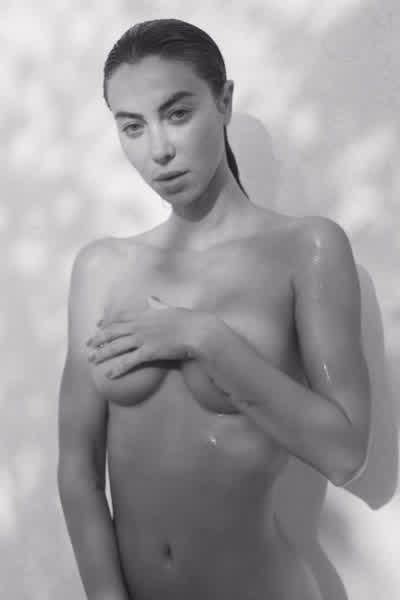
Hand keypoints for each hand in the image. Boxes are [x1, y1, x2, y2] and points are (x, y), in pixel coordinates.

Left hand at [86, 296, 212, 377]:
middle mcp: (140, 325)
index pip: (120, 316)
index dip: (107, 321)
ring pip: (116, 346)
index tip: (98, 324)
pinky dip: (118, 368)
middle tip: (87, 344)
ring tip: (91, 360)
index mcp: (145, 314)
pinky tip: (109, 375)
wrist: (197, 331)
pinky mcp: (149, 352)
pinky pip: (129, 362)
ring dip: (102, 353)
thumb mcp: (170, 309)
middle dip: (98, 338)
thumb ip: (158, 304)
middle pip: (113, 331)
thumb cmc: (188, 321)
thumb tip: (151, 298)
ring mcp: (143, 338)